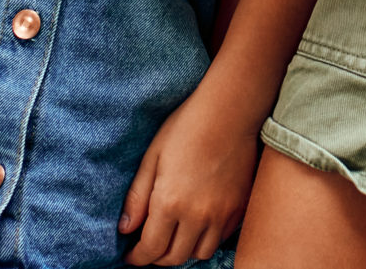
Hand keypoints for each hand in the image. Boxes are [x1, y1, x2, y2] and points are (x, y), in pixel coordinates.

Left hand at [118, 81, 262, 264]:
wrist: (231, 111)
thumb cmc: (187, 127)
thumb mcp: (153, 157)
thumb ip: (137, 197)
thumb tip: (126, 229)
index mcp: (170, 202)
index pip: (151, 249)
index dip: (138, 258)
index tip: (131, 256)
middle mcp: (197, 215)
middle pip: (175, 258)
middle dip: (157, 258)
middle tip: (149, 246)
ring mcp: (222, 214)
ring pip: (201, 253)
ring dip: (184, 250)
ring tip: (175, 235)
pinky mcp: (240, 208)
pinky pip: (221, 238)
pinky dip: (207, 238)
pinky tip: (198, 223)